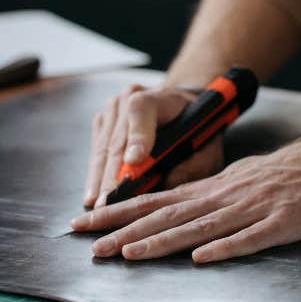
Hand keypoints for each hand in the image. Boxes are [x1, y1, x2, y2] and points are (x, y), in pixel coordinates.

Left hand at [70, 126, 300, 262]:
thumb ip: (210, 195)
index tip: (86, 224)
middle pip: (167, 215)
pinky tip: (202, 258)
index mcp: (212, 189)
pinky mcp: (276, 224)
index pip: (156, 201)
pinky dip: (224, 248)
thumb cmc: (284, 174)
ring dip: (162, 242)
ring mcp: (248, 211)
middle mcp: (222, 198)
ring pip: (199, 228)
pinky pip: (247, 238)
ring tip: (129, 253)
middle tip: (90, 245)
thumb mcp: (239, 178)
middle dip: (125, 230)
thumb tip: (179, 208)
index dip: (119, 213)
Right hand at [83, 83, 223, 207]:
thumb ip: (192, 164)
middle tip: (108, 203)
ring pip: (103, 147)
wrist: (181, 105)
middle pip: (117, 138)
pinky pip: (96, 149)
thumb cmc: (197, 129)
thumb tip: (167, 185)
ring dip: (99, 177)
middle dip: (112, 174)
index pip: (142, 110)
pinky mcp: (103, 121)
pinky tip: (94, 194)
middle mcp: (130, 96)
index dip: (137, 136)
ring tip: (97, 205)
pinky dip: (95, 173)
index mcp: (160, 96)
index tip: (133, 161)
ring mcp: (113, 108)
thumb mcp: (207, 144)